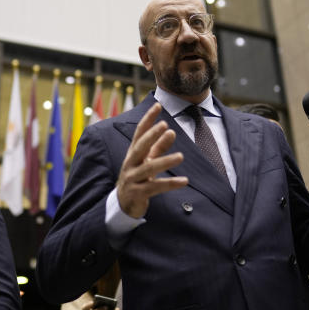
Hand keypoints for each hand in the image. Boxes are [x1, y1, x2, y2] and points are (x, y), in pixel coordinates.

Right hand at [116, 103, 188, 217]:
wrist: (124, 204)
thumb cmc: (138, 178)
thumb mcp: (147, 161)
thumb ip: (159, 147)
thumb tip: (171, 132)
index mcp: (133, 153)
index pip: (139, 132)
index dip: (148, 119)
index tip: (158, 105)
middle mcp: (130, 164)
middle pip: (140, 147)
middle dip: (151, 135)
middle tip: (165, 125)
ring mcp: (132, 179)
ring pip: (149, 168)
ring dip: (165, 161)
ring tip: (181, 156)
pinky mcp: (138, 193)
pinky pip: (156, 187)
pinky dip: (170, 184)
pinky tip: (184, 181)